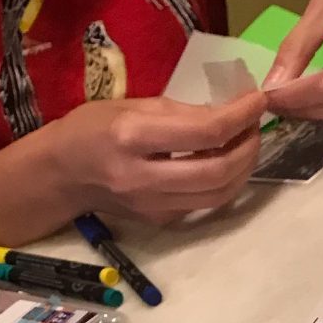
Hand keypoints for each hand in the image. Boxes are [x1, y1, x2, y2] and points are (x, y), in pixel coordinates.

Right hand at [51, 93, 265, 222]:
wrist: (62, 175)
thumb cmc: (93, 129)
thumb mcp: (133, 106)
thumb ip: (183, 113)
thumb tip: (230, 114)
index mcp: (133, 137)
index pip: (206, 131)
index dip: (242, 116)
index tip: (259, 100)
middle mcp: (144, 177)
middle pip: (219, 171)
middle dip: (249, 147)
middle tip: (256, 127)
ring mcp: (154, 206)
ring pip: (220, 195)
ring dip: (244, 169)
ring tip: (247, 145)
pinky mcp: (161, 221)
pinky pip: (206, 204)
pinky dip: (225, 183)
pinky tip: (226, 163)